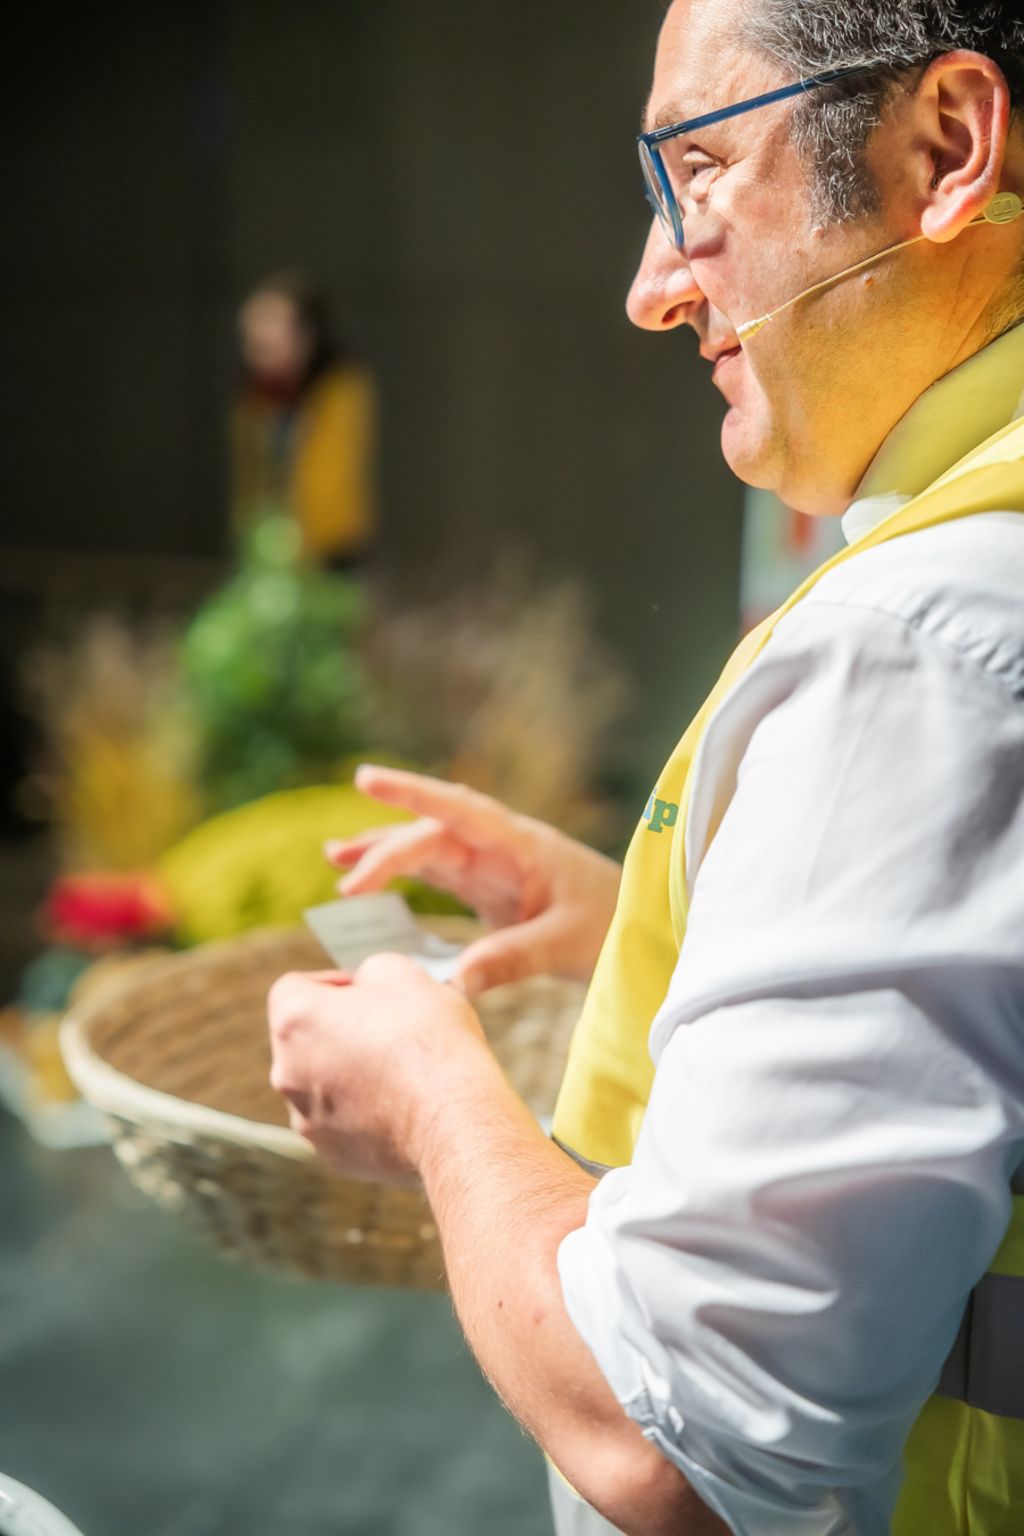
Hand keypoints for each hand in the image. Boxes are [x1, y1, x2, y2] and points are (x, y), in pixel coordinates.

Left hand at [268, 953, 486, 1183]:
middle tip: (392, 1030)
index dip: (335, 984)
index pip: (295, 987)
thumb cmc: (429, 1040)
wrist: (454, 1119)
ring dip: (352, 1073)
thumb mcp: (402, 973)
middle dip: (342, 1030)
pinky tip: (405, 1106)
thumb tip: (366, 988)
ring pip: (323, 1084)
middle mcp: (287, 1072)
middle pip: (306, 1039)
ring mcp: (307, 1119)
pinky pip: (344, 1123)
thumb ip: (370, 972)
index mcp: (293, 1019)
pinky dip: (366, 1113)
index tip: (370, 993)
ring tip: (403, 1071)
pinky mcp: (333, 1154)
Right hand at [326, 765, 620, 994]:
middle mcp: (500, 846)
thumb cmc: (611, 926)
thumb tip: (454, 981)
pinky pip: (436, 873)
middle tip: (344, 878)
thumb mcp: (566, 943)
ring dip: (384, 853)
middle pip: (433, 836)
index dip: (413, 793)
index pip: (460, 809)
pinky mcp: (486, 887)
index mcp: (522, 844)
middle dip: (387, 848)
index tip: (367, 779)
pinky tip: (369, 886)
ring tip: (335, 859)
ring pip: (427, 849)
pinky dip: (402, 876)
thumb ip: (512, 958)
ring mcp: (491, 864)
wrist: (638, 928)